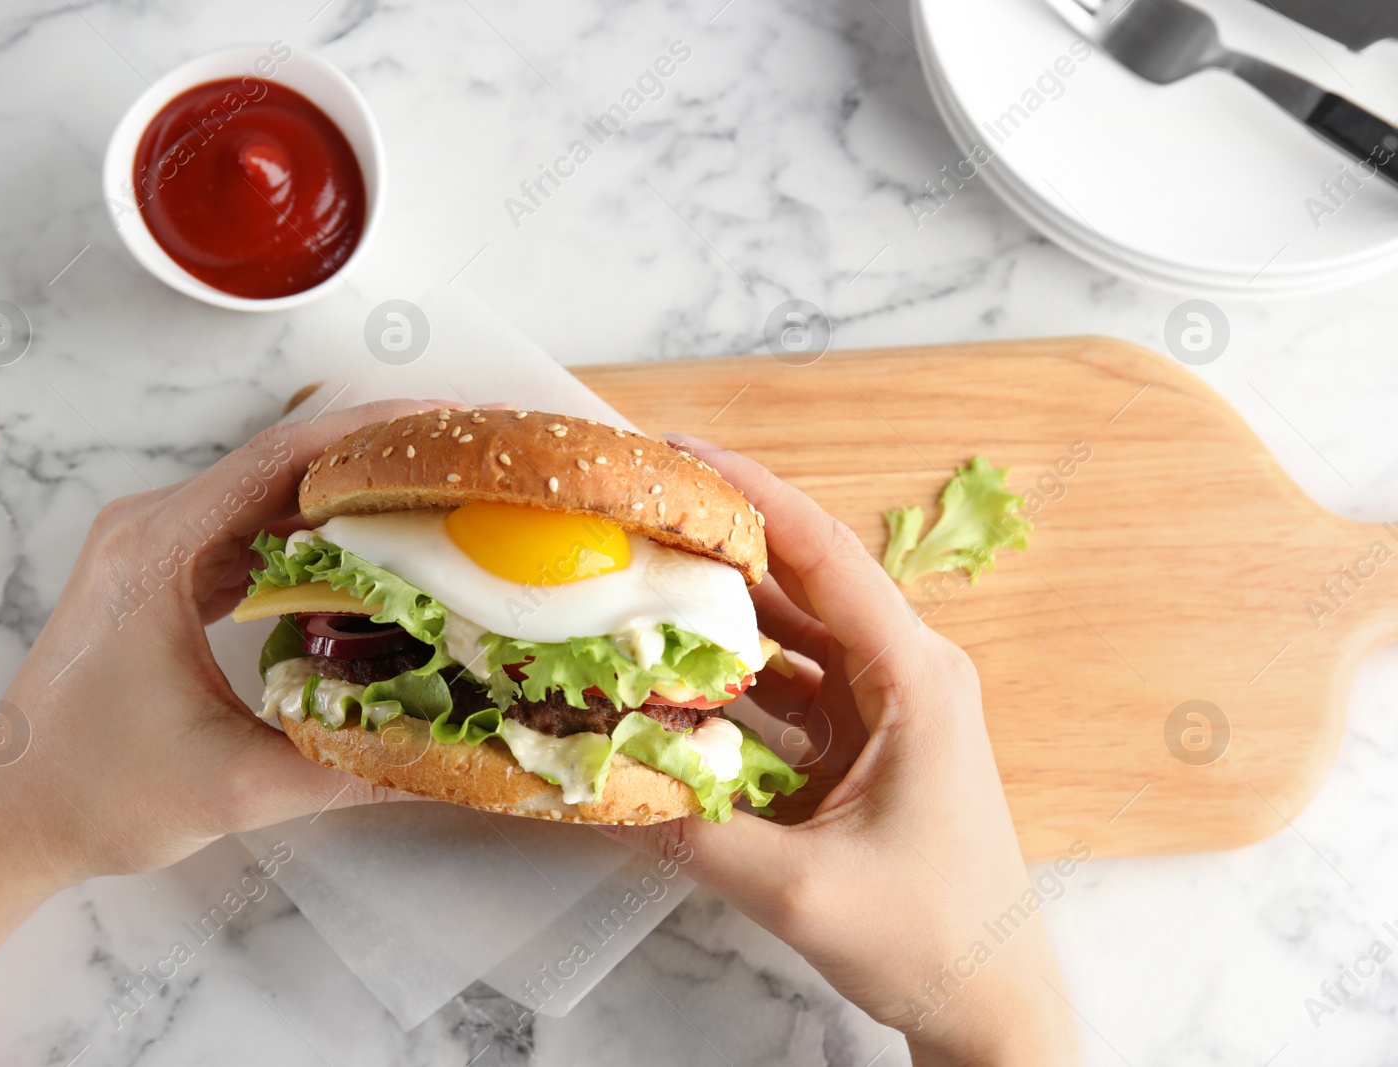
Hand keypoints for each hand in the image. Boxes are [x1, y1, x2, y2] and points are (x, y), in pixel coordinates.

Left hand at [0, 398, 436, 1064]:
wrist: (8, 815)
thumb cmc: (92, 795)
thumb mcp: (235, 790)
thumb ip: (345, 770)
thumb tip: (444, 756)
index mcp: (156, 553)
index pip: (279, 460)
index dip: (367, 436)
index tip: (438, 427)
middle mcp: (148, 529)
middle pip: (278, 463)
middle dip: (372, 460)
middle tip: (456, 467)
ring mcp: (148, 546)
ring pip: (264, 493)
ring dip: (343, 495)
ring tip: (429, 504)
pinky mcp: (156, 573)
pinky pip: (245, 529)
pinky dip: (309, 532)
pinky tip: (367, 553)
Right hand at [604, 435, 1079, 1066]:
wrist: (986, 996)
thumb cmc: (930, 935)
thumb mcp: (800, 889)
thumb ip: (695, 833)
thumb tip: (601, 783)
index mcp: (915, 680)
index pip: (827, 557)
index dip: (754, 495)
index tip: (684, 452)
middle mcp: (905, 673)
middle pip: (805, 578)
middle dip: (722, 540)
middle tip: (641, 508)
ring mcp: (885, 704)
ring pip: (791, 628)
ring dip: (721, 607)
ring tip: (640, 576)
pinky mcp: (862, 738)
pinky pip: (788, 681)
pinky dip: (732, 672)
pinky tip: (672, 669)